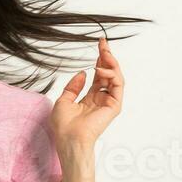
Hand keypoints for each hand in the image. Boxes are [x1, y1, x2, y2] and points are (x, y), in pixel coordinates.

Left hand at [52, 36, 123, 150]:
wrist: (69, 139)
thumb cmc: (64, 125)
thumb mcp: (63, 100)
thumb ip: (74, 86)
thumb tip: (83, 73)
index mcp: (90, 98)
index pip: (98, 75)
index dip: (99, 60)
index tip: (99, 45)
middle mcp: (102, 98)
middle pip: (108, 73)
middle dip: (107, 56)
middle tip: (103, 42)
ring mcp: (109, 102)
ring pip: (116, 77)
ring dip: (111, 62)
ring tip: (104, 52)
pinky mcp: (115, 106)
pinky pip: (117, 85)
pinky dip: (111, 74)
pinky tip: (101, 70)